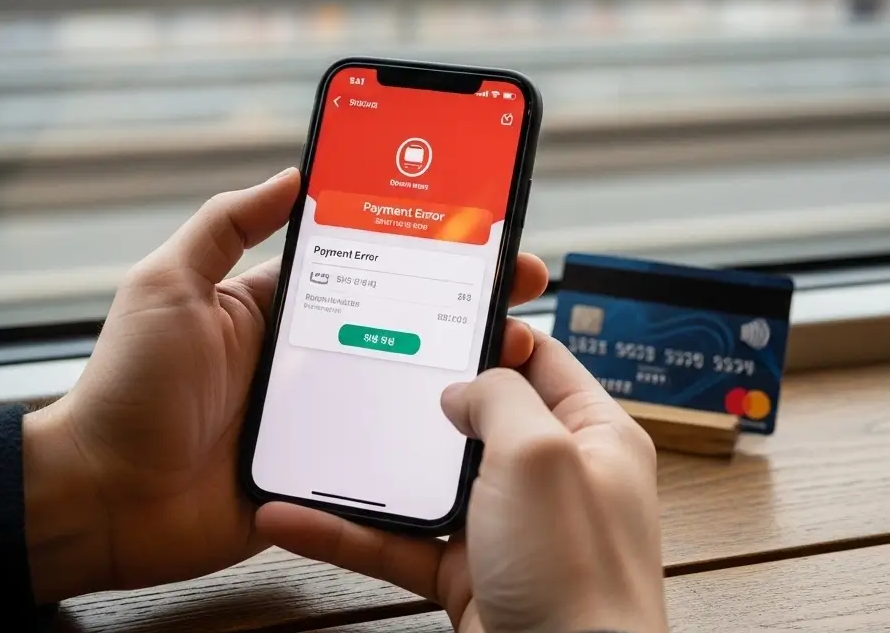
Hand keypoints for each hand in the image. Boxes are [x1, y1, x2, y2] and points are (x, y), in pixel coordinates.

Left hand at [21, 169, 550, 601]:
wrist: (104, 501)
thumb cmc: (124, 391)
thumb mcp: (167, 287)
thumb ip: (223, 227)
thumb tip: (287, 174)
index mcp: (278, 312)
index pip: (367, 269)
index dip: (420, 250)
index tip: (476, 230)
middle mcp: (307, 362)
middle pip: (404, 327)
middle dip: (465, 306)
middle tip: (524, 288)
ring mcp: (320, 421)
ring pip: (408, 392)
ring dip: (464, 374)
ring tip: (519, 351)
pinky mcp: (324, 477)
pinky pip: (387, 459)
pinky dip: (431, 446)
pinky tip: (478, 430)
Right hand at [257, 330, 666, 632]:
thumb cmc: (578, 577)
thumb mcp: (541, 455)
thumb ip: (501, 398)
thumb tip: (464, 385)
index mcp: (592, 433)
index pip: (540, 360)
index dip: (490, 333)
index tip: (432, 312)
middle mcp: (552, 476)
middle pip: (473, 418)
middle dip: (413, 399)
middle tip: (358, 368)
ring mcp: (508, 529)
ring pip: (425, 484)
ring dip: (367, 470)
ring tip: (308, 445)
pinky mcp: (469, 577)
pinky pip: (400, 544)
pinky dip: (349, 533)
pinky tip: (297, 519)